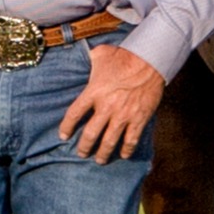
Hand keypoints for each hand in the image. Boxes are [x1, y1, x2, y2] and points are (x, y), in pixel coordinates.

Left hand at [61, 46, 164, 162]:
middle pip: (90, 134)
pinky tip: (123, 154)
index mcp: (94, 92)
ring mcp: (123, 115)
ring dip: (103, 154)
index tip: (63, 136)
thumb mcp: (101, 54)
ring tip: (99, 160)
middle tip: (82, 153)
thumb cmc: (124, 56)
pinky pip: (131, 140)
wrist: (150, 59)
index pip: (74, 114)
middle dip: (84, 147)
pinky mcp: (139, 118)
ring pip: (109, 141)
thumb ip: (89, 60)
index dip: (67, 127)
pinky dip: (126, 150)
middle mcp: (106, 107)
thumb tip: (82, 57)